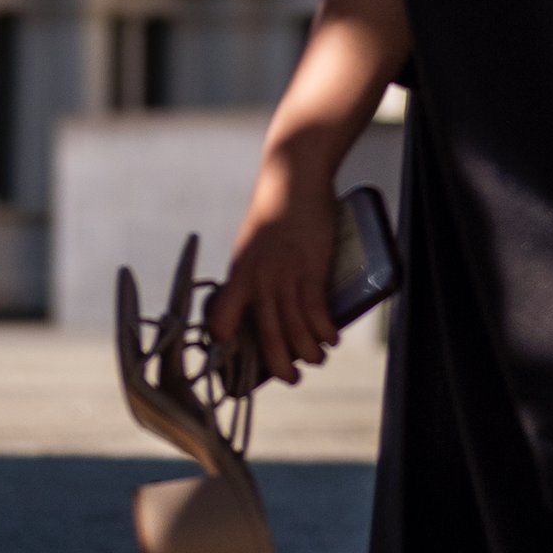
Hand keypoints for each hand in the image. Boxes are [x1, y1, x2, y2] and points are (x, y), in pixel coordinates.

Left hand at [208, 142, 340, 388]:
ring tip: (318, 358)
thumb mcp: (253, 244)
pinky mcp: (310, 266)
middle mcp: (257, 279)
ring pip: (293, 329)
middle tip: (291, 378)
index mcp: (238, 275)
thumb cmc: (275, 209)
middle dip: (279, 366)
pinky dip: (325, 330)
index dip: (227, 347)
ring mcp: (283, 274)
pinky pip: (315, 311)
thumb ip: (254, 273)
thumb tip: (263, 302)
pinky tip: (332, 337)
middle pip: (265, 337)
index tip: (239, 361)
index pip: (221, 322)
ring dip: (308, 352)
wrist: (293, 174)